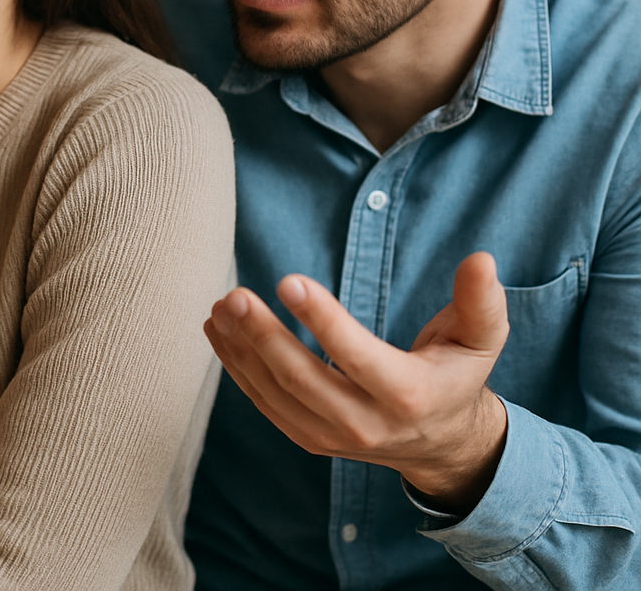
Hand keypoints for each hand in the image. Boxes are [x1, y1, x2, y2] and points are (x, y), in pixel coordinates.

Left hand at [206, 251, 509, 512]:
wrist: (442, 442)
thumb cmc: (458, 375)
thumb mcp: (482, 340)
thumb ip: (480, 302)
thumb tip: (481, 260)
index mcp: (408, 396)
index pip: (357, 358)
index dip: (323, 320)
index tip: (288, 281)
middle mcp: (365, 423)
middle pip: (303, 380)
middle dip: (263, 336)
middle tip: (234, 295)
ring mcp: (332, 437)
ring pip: (275, 394)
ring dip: (241, 350)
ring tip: (220, 306)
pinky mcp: (308, 436)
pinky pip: (264, 404)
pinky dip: (236, 368)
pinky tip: (218, 332)